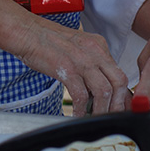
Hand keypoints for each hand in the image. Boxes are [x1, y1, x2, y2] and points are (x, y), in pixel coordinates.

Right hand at [16, 20, 131, 116]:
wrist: (26, 31)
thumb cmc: (47, 42)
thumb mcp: (77, 48)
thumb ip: (90, 64)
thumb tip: (98, 89)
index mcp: (98, 45)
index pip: (119, 72)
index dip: (122, 94)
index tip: (120, 108)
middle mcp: (94, 51)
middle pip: (119, 81)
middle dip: (118, 104)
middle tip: (113, 117)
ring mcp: (81, 59)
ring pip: (104, 90)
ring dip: (102, 110)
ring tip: (96, 119)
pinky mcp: (66, 68)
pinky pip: (81, 95)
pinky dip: (82, 109)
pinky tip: (77, 115)